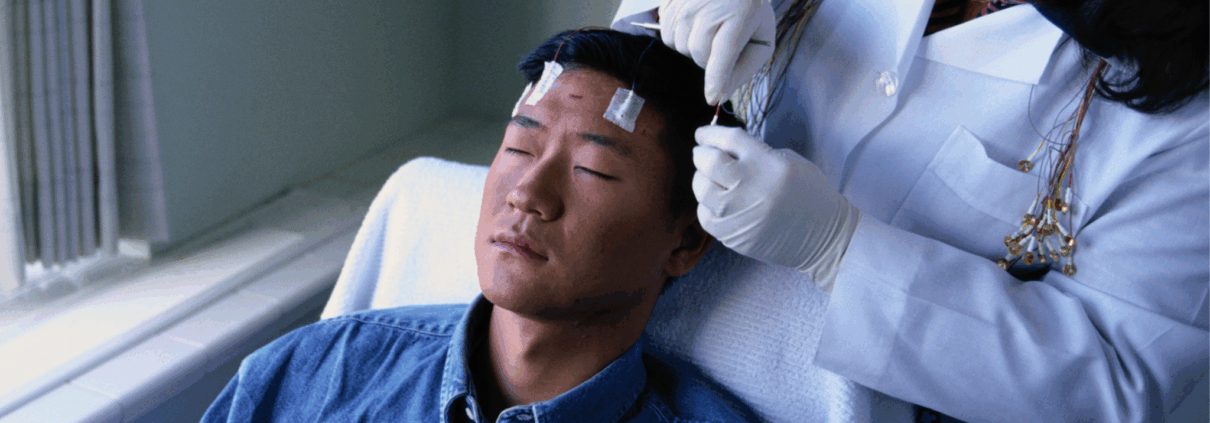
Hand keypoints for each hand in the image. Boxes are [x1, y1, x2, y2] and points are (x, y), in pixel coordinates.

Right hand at [658, 0, 776, 104]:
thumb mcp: (761, 36)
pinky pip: (667, 34)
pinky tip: (694, 22)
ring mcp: (686, 2)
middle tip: (722, 42)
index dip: (716, 79)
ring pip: (680, 46)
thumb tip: (720, 97)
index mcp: (740, 14)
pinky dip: (679, 35)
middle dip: (709, 58)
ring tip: (708, 29)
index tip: (712, 98)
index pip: (724, 54)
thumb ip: (744, 69)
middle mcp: (710, 7)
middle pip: (698, 54)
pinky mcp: (671, 1)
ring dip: (693, 46)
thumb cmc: (750, 9)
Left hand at [691, 126, 860, 288]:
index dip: (710, 133)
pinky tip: (716, 201)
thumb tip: (724, 149)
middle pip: (707, 162)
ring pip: (701, 189)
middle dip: (701, 154)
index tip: (702, 134)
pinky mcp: (732, 236)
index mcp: (766, 164)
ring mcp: (738, 214)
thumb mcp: (789, 161)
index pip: (728, 139)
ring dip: (701, 178)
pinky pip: (705, 215)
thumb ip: (756, 153)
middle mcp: (749, 187)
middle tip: (703, 154)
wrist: (823, 237)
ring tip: (710, 178)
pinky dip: (706, 204)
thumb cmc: (809, 194)